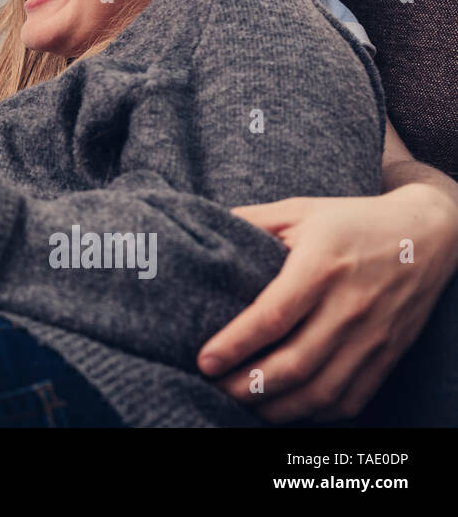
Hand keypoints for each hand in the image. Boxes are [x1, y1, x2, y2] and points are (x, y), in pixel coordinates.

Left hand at [197, 186, 457, 421]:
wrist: (427, 236)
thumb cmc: (351, 221)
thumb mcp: (299, 210)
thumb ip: (250, 221)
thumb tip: (197, 231)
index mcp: (322, 266)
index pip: (273, 316)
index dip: (235, 344)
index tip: (204, 361)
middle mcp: (350, 306)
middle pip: (294, 364)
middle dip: (247, 385)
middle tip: (213, 386)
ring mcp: (373, 337)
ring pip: (320, 391)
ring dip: (275, 407)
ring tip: (240, 402)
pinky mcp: (386, 356)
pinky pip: (348, 400)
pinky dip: (312, 413)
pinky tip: (283, 407)